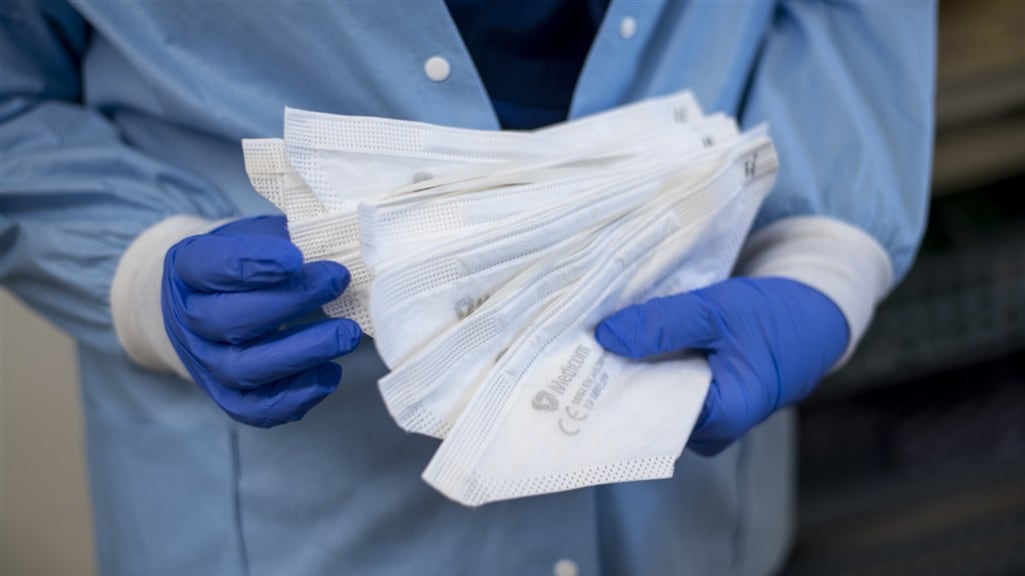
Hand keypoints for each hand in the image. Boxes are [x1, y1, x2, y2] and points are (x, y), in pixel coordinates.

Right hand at [162, 215, 360, 426]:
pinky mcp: (226, 395)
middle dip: (290, 303)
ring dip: (301, 353)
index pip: (212, 266)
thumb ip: (286, 237)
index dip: (254, 263)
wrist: (208, 301)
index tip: (296, 257)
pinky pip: (255, 409)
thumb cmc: (244, 261)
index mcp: (187, 268)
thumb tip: (337, 240)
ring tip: (347, 334)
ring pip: (244, 369)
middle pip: (229, 321)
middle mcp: (187, 318)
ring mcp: (204, 362)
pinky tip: (330, 373)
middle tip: (338, 282)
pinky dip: (296, 396)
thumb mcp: (255, 235)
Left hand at [595, 277, 847, 454]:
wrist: (811, 320)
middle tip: (568, 350)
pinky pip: (657, 387)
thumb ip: (664, 325)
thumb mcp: (718, 310)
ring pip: (647, 398)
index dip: (609, 391)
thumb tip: (607, 337)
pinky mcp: (696, 402)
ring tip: (587, 343)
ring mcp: (701, 419)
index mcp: (721, 417)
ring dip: (623, 370)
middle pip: (643, 411)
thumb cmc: (772, 318)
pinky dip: (641, 365)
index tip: (573, 368)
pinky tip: (617, 343)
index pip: (648, 416)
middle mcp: (708, 430)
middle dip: (610, 379)